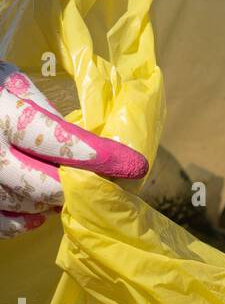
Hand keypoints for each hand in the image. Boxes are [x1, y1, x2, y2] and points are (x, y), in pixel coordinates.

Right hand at [0, 62, 148, 239]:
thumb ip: (37, 106)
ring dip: (51, 202)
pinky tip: (38, 217)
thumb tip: (79, 138)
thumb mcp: (4, 79)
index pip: (52, 138)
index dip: (94, 155)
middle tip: (107, 184)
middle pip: (38, 181)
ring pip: (18, 203)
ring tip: (71, 193)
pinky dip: (17, 224)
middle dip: (76, 186)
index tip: (131, 163)